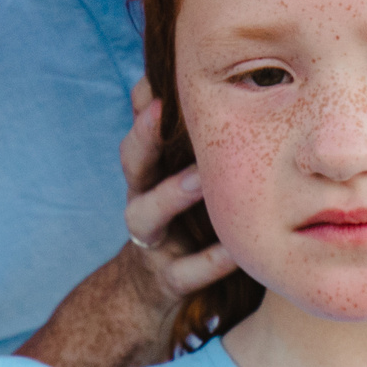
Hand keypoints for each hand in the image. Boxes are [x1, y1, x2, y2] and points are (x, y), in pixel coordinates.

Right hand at [118, 83, 237, 303]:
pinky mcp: (168, 279)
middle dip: (143, 137)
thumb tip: (188, 81)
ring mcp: (152, 241)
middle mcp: (142, 200)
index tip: (157, 77)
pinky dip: (210, 261)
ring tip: (199, 179)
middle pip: (131, 164)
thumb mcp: (175, 177)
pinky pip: (186, 272)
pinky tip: (234, 252)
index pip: (140, 130)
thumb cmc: (177, 221)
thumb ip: (181, 139)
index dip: (143, 104)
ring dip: (170, 195)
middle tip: (160, 111)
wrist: (150, 289)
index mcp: (148, 173)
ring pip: (145, 216)